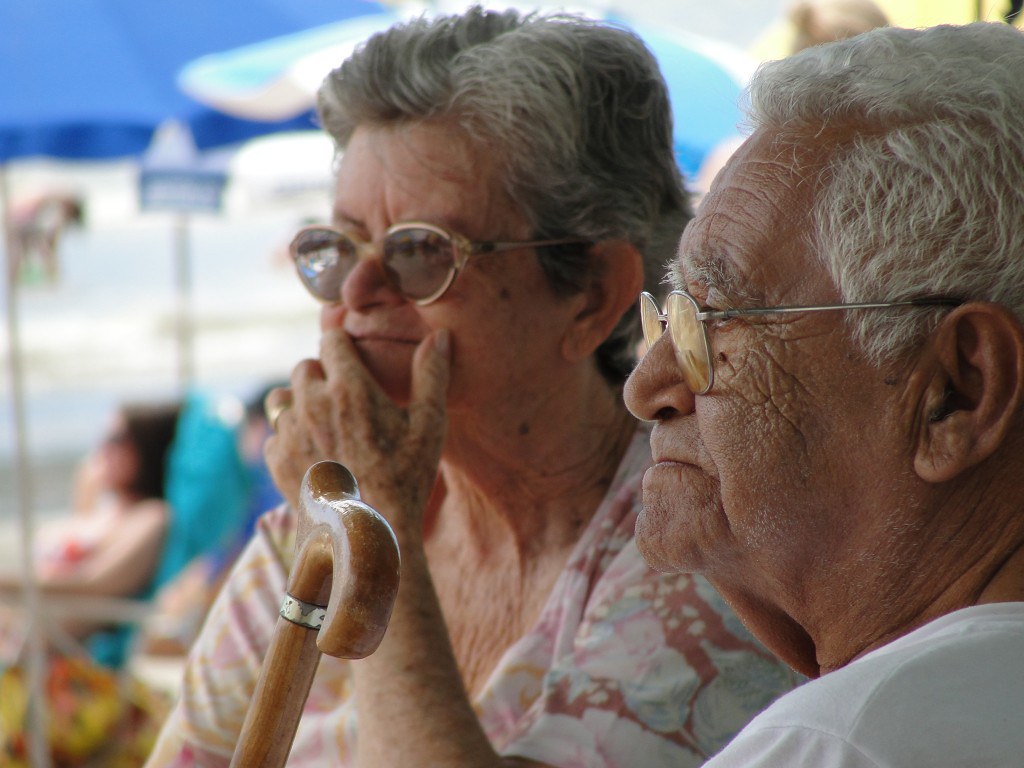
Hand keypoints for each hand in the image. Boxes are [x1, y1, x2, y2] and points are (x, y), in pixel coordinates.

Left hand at [264, 327, 450, 537]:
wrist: (368, 536)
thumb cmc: (406, 479)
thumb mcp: (430, 426)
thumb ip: (432, 375)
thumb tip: (440, 335)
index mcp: (349, 388)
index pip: (331, 340)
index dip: (345, 348)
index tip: (356, 361)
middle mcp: (312, 404)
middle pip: (305, 367)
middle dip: (323, 375)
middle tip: (347, 398)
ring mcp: (290, 433)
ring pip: (284, 398)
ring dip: (302, 404)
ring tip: (328, 424)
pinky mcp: (277, 460)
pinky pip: (276, 433)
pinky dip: (291, 437)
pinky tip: (317, 452)